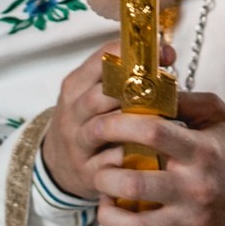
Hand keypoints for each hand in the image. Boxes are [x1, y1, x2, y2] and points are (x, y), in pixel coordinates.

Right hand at [41, 40, 174, 204]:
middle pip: (98, 96)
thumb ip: (124, 73)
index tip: (166, 54)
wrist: (57, 163)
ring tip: (160, 118)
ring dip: (132, 122)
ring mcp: (77, 143)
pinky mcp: (87, 172)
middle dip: (133, 90)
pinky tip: (153, 151)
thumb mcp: (93, 92)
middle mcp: (72, 113)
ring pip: (101, 128)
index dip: (136, 55)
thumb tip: (166, 53)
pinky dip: (131, 155)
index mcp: (75, 86)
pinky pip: (110, 162)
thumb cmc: (87, 120)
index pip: (101, 60)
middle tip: (165, 89)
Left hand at [77, 89, 224, 225]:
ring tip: (104, 196)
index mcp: (201, 151)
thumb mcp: (219, 117)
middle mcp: (195, 187)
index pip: (152, 132)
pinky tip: (123, 224)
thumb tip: (146, 88)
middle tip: (97, 164)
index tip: (99, 121)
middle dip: (103, 174)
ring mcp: (192, 220)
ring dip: (108, 213)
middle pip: (135, 184)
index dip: (117, 124)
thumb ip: (184, 101)